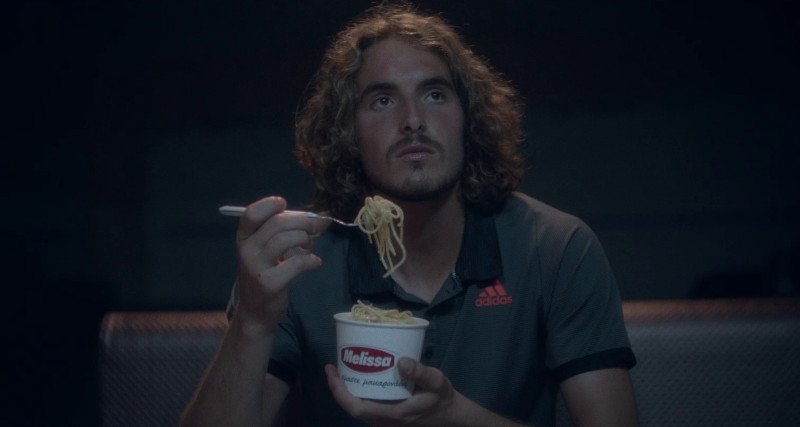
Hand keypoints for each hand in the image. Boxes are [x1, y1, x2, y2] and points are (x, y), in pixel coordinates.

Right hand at [234, 196, 322, 331]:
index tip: (284, 205)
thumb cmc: (266, 274)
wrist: (256, 311)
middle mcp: (246, 250)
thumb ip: (285, 232)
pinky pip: (295, 264)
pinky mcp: (269, 284)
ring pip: (286, 239)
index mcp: (244, 238)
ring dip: (305, 238)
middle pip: (277, 223)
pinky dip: (310, 260)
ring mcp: (256, 267)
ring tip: (310, 246)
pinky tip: (314, 262)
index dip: (269, 204)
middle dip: (302, 221)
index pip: (251, 214)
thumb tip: (321, 217)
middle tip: (314, 227)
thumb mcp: (267, 251)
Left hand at [325, 358, 459, 426]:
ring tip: (342, 368)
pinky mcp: (386, 417)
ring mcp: (383, 421)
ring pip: (357, 407)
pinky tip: (357, 376)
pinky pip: (364, 406)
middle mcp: (383, 422)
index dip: (339, 391)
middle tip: (334, 366)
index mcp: (393, 414)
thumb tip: (401, 361)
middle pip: (352, 408)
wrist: (449, 415)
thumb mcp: (437, 382)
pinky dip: (356, 392)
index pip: (356, 408)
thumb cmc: (442, 398)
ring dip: (346, 390)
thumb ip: (421, 372)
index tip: (332, 371)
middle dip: (338, 388)